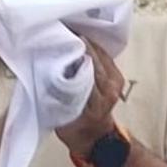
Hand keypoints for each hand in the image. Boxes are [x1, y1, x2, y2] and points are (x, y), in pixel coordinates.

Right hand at [58, 37, 127, 163]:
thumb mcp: (59, 113)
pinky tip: (81, 39)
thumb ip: (57, 91)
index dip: (70, 52)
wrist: (95, 136)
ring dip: (85, 42)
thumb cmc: (73, 126)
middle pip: (93, 57)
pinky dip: (93, 47)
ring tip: (70, 32)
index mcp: (93, 100)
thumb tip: (47, 67)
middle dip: (78, 43)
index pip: (83, 68)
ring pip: (100, 54)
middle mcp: (108, 90)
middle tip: (62, 30)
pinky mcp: (118, 77)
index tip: (57, 40)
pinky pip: (105, 56)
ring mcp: (116, 83)